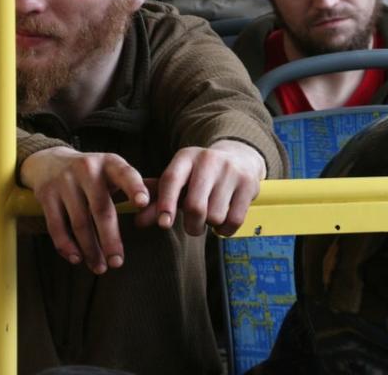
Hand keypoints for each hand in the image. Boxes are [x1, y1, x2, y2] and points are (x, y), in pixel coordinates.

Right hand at [20, 146, 148, 273]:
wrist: (50, 161)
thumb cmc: (94, 172)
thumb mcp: (114, 170)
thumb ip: (138, 185)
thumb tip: (167, 201)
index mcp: (110, 163)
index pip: (125, 174)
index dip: (134, 187)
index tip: (142, 203)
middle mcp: (87, 169)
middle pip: (101, 208)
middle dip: (110, 238)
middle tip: (118, 263)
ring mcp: (65, 182)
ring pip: (79, 222)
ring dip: (90, 248)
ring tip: (101, 267)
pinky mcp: (46, 195)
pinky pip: (56, 225)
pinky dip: (66, 245)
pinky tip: (77, 259)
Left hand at [135, 139, 265, 236]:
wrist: (239, 157)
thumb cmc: (200, 176)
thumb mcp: (179, 181)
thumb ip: (158, 201)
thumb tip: (138, 222)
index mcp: (186, 157)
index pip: (171, 180)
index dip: (165, 204)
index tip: (164, 224)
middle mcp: (208, 160)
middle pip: (195, 206)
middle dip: (191, 225)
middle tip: (193, 226)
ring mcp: (231, 171)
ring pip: (215, 216)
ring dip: (210, 226)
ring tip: (210, 217)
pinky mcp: (249, 184)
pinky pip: (234, 220)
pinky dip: (225, 229)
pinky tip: (223, 221)